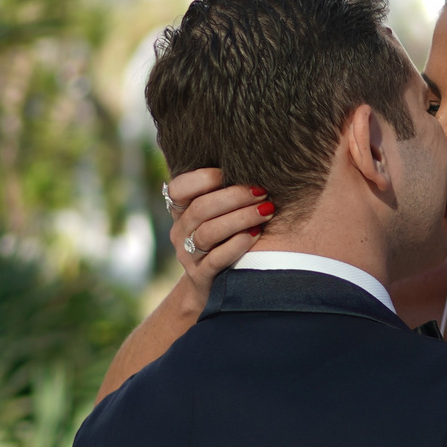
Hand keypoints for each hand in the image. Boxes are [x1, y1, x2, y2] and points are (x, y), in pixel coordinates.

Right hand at [164, 167, 267, 300]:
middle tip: (262, 191)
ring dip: (240, 218)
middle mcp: (180, 231)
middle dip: (234, 197)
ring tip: (267, 210)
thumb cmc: (223, 239)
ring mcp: (188, 255)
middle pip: (201, 208)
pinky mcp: (201, 276)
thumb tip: (254, 161)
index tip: (232, 172)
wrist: (211, 286)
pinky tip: (256, 234)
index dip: (204, 178)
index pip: (179, 188)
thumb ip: (223, 192)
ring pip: (209, 232)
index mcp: (180, 211)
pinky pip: (216, 259)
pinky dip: (237, 245)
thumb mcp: (216, 214)